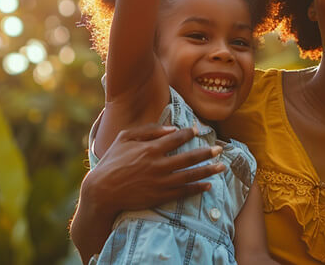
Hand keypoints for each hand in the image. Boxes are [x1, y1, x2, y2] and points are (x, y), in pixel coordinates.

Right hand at [81, 123, 224, 213]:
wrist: (102, 191)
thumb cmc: (112, 161)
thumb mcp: (125, 138)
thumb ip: (148, 130)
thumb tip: (171, 128)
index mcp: (150, 148)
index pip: (176, 138)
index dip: (189, 133)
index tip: (198, 131)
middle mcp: (158, 165)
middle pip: (189, 157)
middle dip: (207, 153)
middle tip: (220, 149)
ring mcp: (160, 182)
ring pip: (190, 175)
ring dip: (208, 171)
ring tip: (222, 167)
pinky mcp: (159, 196)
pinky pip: (183, 192)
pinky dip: (197, 188)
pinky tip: (208, 185)